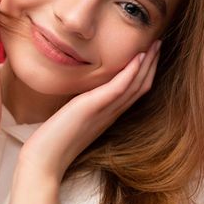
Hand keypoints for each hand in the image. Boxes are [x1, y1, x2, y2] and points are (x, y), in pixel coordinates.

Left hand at [17, 39, 161, 181]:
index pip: (133, 91)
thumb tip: (79, 94)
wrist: (44, 160)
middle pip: (140, 86)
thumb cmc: (53, 141)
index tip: (150, 53)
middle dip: (151, 64)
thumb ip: (81, 107)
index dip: (145, 72)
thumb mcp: (71, 117)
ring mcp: (104, 112)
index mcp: (107, 115)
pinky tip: (138, 58)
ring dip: (147, 64)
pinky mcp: (92, 108)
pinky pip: (118, 89)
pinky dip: (130, 73)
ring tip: (155, 45)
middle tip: (160, 43)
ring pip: (135, 86)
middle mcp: (110, 114)